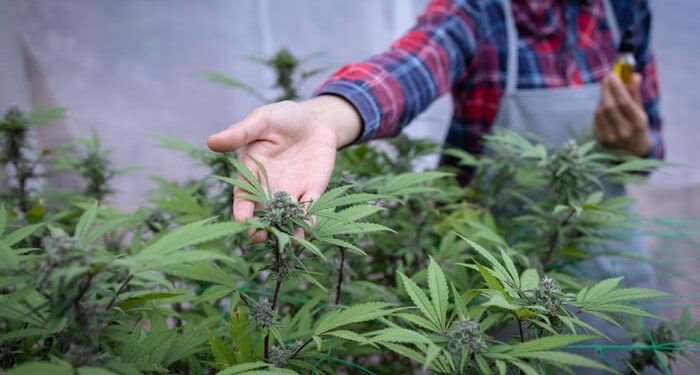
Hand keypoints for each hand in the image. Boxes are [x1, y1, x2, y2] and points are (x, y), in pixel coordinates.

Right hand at [207, 96, 360, 238]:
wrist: (315, 119)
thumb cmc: (283, 117)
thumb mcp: (262, 120)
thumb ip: (241, 132)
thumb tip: (211, 141)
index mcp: (252, 172)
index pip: (243, 195)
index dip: (242, 208)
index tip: (243, 219)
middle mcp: (269, 187)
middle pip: (262, 212)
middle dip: (261, 227)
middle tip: (260, 237)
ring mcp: (291, 191)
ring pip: (286, 216)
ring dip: (287, 229)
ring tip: (290, 239)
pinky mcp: (313, 190)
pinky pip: (309, 208)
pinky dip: (309, 218)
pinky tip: (309, 224)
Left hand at [594, 73, 652, 155]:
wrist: (634, 153)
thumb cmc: (639, 128)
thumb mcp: (641, 112)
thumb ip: (636, 94)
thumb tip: (634, 75)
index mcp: (637, 124)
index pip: (624, 103)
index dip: (617, 87)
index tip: (613, 74)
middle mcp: (623, 132)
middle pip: (610, 106)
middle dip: (607, 89)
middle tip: (607, 78)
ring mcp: (610, 137)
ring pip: (601, 112)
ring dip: (603, 97)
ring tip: (607, 89)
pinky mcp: (600, 139)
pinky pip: (596, 119)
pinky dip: (599, 108)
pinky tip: (603, 102)